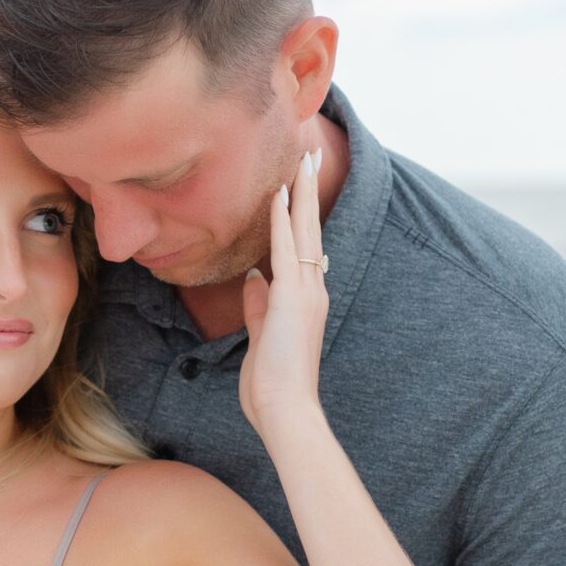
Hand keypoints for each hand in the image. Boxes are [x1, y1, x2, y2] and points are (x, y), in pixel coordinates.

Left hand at [238, 147, 327, 438]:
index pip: (303, 246)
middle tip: (310, 153)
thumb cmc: (272, 386)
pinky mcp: (293, 299)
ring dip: (301, 192)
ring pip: (304, 231)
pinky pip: (285, 249)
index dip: (300, 213)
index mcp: (305, 300)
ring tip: (303, 156)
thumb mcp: (260, 339)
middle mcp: (313, 290)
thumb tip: (252, 279)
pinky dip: (281, 219)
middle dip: (309, 190)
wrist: (287, 412)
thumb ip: (257, 308)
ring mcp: (306, 293)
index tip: (297, 183)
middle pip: (311, 229)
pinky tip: (278, 192)